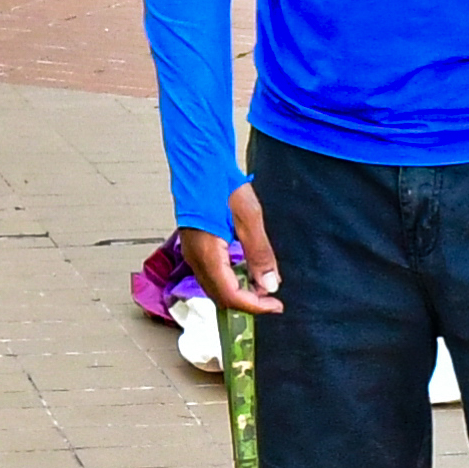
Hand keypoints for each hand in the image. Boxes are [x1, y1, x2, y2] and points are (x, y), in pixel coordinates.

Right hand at [180, 185, 280, 318]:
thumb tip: (271, 285)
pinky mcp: (195, 247)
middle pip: (221, 297)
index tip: (276, 305)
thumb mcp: (249, 218)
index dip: (255, 306)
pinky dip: (231, 282)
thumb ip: (260, 254)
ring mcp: (192, 254)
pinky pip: (212, 276)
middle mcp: (195, 259)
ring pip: (215, 289)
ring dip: (240, 293)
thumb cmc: (220, 183)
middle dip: (248, 303)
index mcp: (207, 255)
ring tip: (263, 286)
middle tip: (273, 300)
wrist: (199, 161)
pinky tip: (247, 272)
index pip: (230, 295)